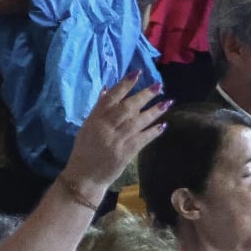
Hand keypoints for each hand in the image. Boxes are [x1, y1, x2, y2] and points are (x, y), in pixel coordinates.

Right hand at [58, 73, 167, 193]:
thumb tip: (108, 90)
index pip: (110, 97)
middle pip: (127, 107)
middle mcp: (105, 127)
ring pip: (137, 122)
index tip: (137, 73)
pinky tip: (163, 125)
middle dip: (144, 95)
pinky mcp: (124, 153)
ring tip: (167, 102)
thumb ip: (98, 109)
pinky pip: (141, 139)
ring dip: (153, 112)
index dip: (124, 84)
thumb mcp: (87, 127)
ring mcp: (115, 140)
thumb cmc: (84, 151)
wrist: (83, 177)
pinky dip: (152, 132)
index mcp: (94, 119)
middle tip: (158, 86)